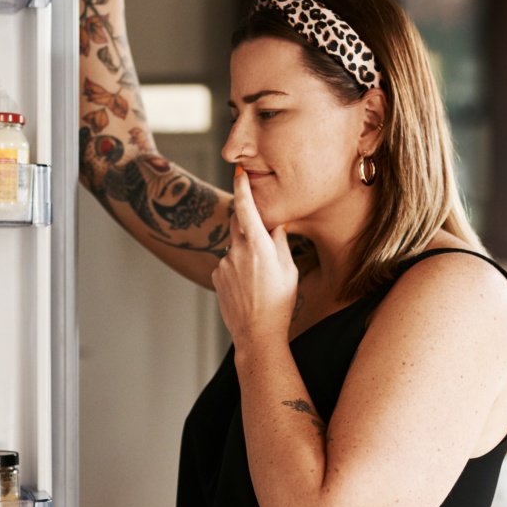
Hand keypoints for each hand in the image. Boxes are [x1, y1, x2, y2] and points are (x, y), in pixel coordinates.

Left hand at [213, 168, 297, 349]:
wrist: (257, 335)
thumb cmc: (280, 303)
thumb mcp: (289, 270)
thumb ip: (280, 242)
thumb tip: (276, 222)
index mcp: (258, 246)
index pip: (246, 208)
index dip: (241, 187)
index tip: (239, 171)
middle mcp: (237, 251)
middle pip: (238, 223)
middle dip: (249, 224)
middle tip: (263, 240)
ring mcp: (224, 264)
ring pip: (235, 246)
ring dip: (246, 252)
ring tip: (260, 279)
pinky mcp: (217, 277)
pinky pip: (228, 263)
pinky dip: (238, 268)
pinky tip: (248, 287)